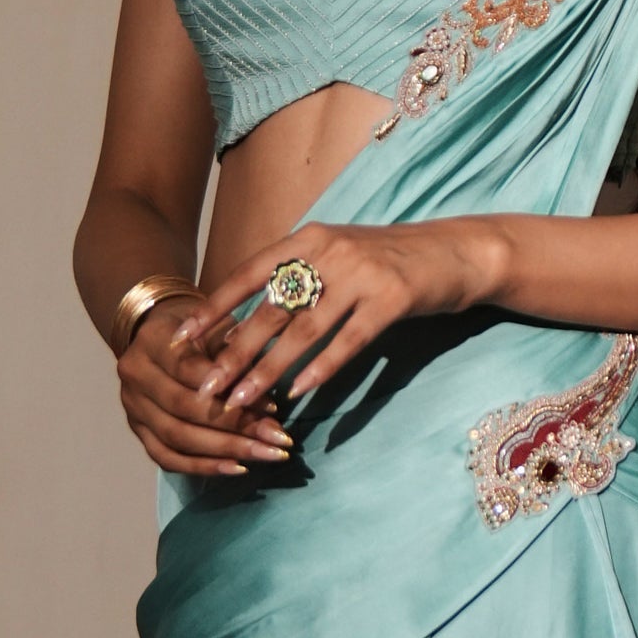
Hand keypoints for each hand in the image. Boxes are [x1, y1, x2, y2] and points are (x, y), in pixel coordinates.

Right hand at [115, 298, 295, 476]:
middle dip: (236, 427)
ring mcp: (132, 407)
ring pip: (177, 438)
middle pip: (185, 409)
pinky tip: (236, 468)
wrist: (159, 338)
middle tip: (278, 440)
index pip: (192, 372)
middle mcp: (136, 375)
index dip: (232, 391)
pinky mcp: (138, 431)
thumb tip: (266, 401)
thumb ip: (235, 357)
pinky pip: (167, 458)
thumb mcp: (217, 327)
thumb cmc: (199, 330)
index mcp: (153, 340)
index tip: (273, 407)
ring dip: (225, 451)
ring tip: (266, 455)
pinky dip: (203, 467)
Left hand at [192, 218, 502, 420]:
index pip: (248, 275)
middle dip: (234, 351)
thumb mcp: (337, 257)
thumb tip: (247, 322)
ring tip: (243, 398)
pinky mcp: (393, 298)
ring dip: (270, 368)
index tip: (182, 339)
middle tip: (205, 386)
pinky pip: (349, 340)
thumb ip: (298, 280)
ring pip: (305, 329)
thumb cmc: (389, 262)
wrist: (456, 253)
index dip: (214, 308)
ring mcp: (362, 274)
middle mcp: (329, 251)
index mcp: (308, 239)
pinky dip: (322, 367)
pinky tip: (300, 391)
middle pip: (271, 308)